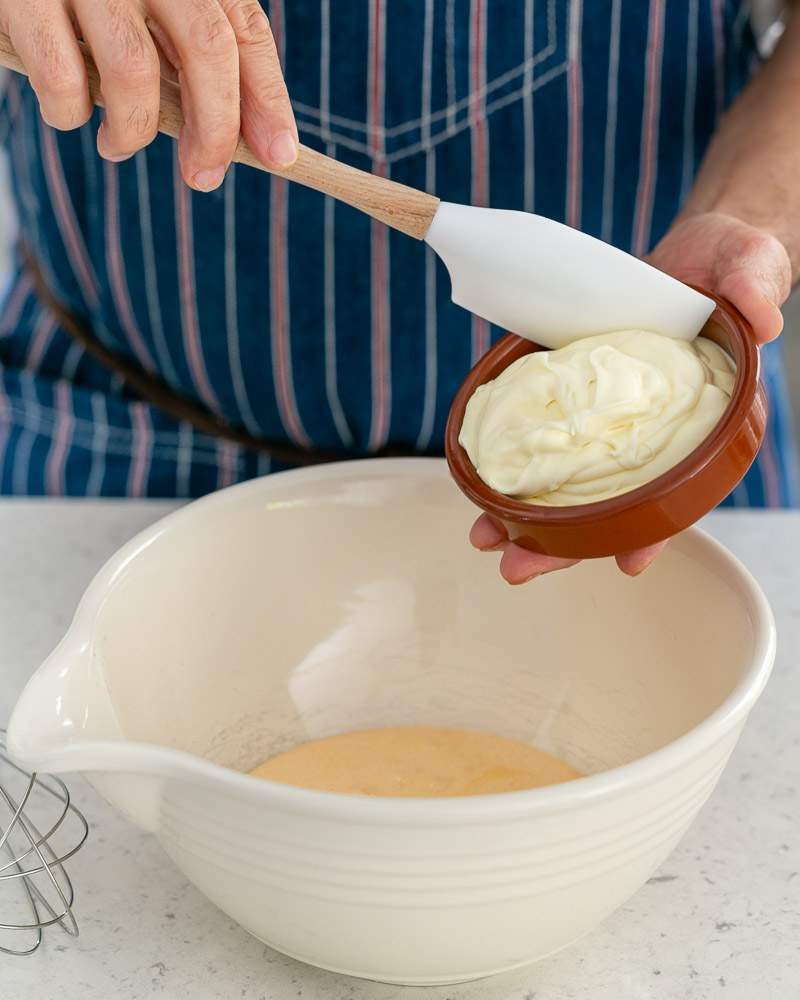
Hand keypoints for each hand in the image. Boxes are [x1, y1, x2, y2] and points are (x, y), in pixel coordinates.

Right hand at [0, 0, 297, 189]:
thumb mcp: (143, 5)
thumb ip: (181, 47)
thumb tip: (231, 135)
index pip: (243, 29)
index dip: (267, 98)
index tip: (278, 155)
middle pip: (207, 49)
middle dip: (215, 129)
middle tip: (203, 177)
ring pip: (135, 73)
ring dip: (133, 131)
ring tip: (117, 146)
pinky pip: (62, 78)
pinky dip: (69, 114)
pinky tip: (66, 114)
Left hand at [469, 211, 791, 583]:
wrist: (689, 256)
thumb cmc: (730, 268)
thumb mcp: (750, 266)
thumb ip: (757, 285)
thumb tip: (763, 319)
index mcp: (699, 425)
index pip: (680, 491)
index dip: (657, 529)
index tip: (627, 562)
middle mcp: (647, 434)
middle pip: (606, 503)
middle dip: (563, 543)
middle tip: (516, 568)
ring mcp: (606, 417)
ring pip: (566, 479)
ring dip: (525, 513)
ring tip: (484, 536)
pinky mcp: (573, 391)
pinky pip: (541, 428)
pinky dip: (512, 454)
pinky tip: (480, 475)